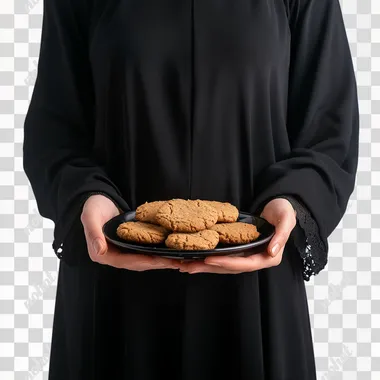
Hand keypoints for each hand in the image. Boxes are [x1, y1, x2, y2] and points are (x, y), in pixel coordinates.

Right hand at [80, 194, 178, 269]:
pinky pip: (144, 252)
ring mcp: (122, 252)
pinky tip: (168, 252)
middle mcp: (113, 256)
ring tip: (176, 260)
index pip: (125, 261)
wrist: (98, 199)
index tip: (158, 260)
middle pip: (137, 263)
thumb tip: (100, 251)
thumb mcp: (90, 216)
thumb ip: (94, 233)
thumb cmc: (93, 206)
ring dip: (159, 261)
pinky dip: (156, 253)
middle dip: (156, 263)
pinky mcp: (129, 246)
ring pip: (143, 260)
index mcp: (102, 254)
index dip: (142, 261)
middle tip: (174, 262)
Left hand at [177, 198, 296, 273]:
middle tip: (188, 267)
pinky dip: (208, 258)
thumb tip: (272, 252)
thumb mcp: (286, 220)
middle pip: (230, 268)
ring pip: (223, 265)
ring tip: (185, 265)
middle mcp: (256, 259)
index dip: (227, 263)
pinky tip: (193, 257)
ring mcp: (246, 256)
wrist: (279, 207)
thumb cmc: (283, 211)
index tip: (209, 260)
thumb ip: (281, 236)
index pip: (246, 264)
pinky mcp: (239, 250)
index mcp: (269, 256)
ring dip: (204, 266)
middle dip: (209, 268)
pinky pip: (222, 256)